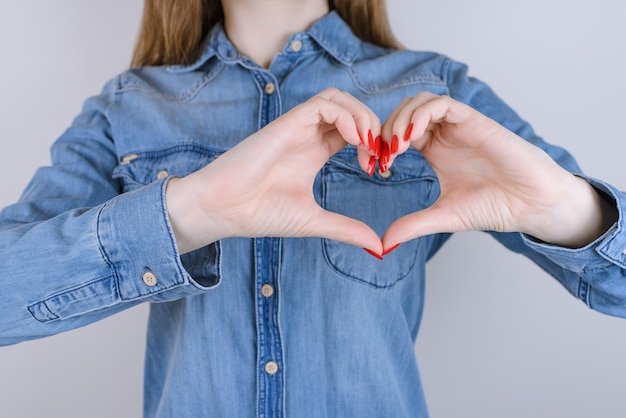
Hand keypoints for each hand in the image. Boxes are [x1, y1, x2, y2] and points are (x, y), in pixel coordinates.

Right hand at [166, 88, 383, 254]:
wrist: (225, 210)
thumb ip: (346, 229)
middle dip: (373, 125)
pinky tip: (354, 139)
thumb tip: (378, 248)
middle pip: (350, 109)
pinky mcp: (287, 122)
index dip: (373, 142)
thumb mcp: (315, 221)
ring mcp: (297, 127)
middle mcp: (308, 134)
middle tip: (379, 154)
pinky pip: (324, 103)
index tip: (379, 168)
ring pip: (339, 98)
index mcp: (315, 151)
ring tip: (368, 144)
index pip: (353, 130)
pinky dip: (345, 115)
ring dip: (361, 115)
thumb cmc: (260, 213)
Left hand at [380, 92, 615, 249]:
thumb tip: (383, 245)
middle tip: (382, 155)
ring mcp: (459, 126)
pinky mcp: (475, 121)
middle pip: (403, 113)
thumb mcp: (443, 216)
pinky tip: (412, 136)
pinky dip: (422, 113)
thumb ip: (413, 225)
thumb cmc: (494, 207)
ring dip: (401, 120)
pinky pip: (442, 104)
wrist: (531, 205)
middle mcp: (444, 134)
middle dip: (386, 130)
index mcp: (434, 150)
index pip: (397, 133)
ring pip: (419, 103)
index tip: (377, 168)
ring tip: (396, 147)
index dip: (381, 145)